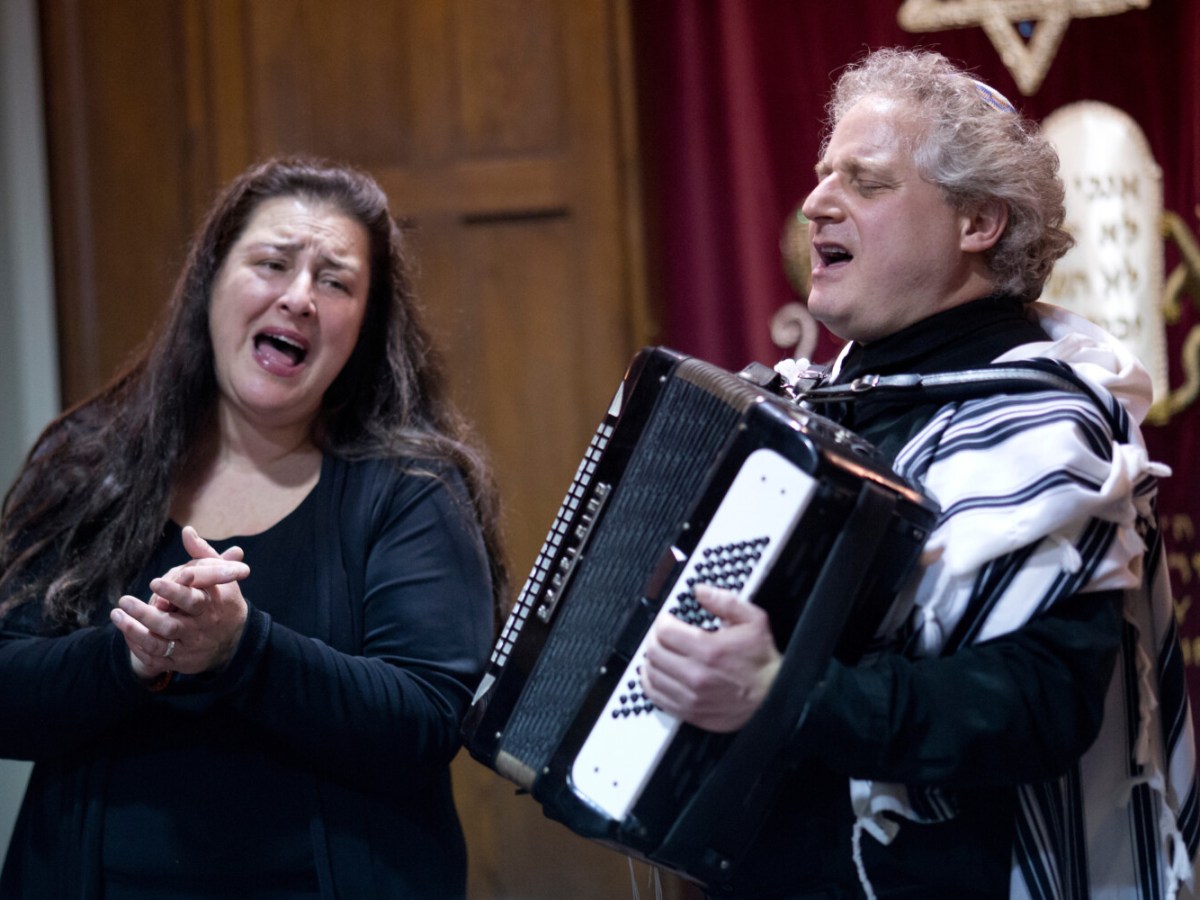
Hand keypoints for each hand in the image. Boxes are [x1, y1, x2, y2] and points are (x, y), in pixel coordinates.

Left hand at [110, 526, 250, 680]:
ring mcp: (189, 647)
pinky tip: (125, 630)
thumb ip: (202, 554)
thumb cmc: (221, 600)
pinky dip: (137, 645)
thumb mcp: (219, 577)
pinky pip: (154, 657)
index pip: (192, 599)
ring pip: (158, 642)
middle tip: (124, 600)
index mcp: (211, 605)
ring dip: (134, 630)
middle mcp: (200, 628)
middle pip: (169, 625)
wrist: (235, 640)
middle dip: (145, 614)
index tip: (154, 582)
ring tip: (116, 614)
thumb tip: (187, 531)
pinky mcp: (179, 661)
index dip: (173, 592)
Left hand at [640, 584, 781, 732]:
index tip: (667, 619)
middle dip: (654, 638)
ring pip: (651, 674)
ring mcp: (691, 697)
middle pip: (654, 652)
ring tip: (659, 652)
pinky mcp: (690, 713)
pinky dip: (651, 683)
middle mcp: (697, 675)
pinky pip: (657, 698)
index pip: (665, 631)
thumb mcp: (753, 621)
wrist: (773, 697)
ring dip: (651, 660)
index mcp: (709, 650)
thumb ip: (725, 602)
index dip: (662, 620)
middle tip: (662, 634)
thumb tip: (701, 591)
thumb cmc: (761, 661)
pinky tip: (658, 674)